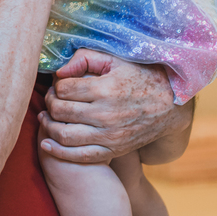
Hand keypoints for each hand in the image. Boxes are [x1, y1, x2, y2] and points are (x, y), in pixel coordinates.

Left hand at [39, 50, 189, 162]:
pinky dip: (58, 152)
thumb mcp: (116, 59)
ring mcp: (109, 136)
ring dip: (48, 126)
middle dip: (49, 103)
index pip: (63, 89)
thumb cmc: (141, 77)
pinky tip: (46, 144)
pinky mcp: (113, 150)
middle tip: (50, 98)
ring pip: (64, 135)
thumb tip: (59, 71)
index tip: (58, 84)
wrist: (171, 106)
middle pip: (60, 111)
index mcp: (105, 89)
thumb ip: (85, 58)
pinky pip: (80, 156)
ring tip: (46, 117)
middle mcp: (106, 115)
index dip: (55, 86)